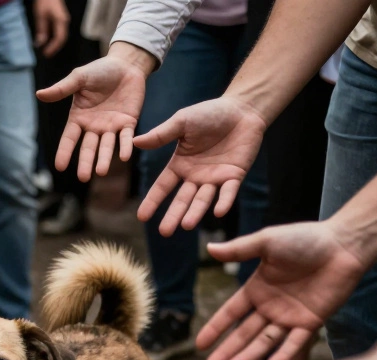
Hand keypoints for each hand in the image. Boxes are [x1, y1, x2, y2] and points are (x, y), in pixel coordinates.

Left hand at [32, 0, 68, 57]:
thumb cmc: (44, 1)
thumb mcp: (40, 15)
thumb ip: (41, 29)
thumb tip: (40, 43)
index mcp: (61, 21)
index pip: (59, 38)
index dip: (53, 48)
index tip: (46, 54)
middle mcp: (65, 21)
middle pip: (62, 38)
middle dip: (55, 47)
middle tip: (46, 54)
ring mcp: (63, 20)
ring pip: (61, 35)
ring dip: (54, 44)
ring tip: (47, 50)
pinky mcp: (61, 19)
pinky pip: (59, 31)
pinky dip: (54, 38)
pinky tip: (48, 41)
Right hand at [36, 45, 151, 180]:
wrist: (126, 65)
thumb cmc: (100, 70)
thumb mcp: (79, 78)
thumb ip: (62, 88)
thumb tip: (39, 94)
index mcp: (79, 117)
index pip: (70, 138)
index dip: (65, 151)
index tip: (59, 167)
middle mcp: (94, 126)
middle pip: (88, 147)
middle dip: (86, 162)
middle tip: (83, 178)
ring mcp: (111, 126)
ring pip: (107, 146)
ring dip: (104, 159)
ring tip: (101, 172)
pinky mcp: (129, 122)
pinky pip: (126, 137)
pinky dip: (126, 146)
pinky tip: (124, 156)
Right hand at [135, 96, 266, 235]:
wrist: (241, 109)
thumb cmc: (210, 113)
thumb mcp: (182, 122)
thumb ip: (161, 134)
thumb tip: (135, 142)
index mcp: (180, 164)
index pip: (163, 187)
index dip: (153, 201)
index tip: (142, 218)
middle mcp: (195, 176)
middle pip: (182, 199)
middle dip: (173, 215)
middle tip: (164, 232)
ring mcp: (215, 178)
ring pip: (203, 199)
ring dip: (195, 212)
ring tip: (187, 225)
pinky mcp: (234, 176)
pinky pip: (228, 192)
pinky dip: (223, 202)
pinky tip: (218, 212)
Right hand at [196, 221, 371, 359]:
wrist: (343, 244)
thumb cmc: (306, 238)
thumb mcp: (267, 241)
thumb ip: (239, 249)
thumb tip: (209, 248)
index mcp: (257, 288)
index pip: (231, 313)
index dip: (216, 329)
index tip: (200, 345)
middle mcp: (271, 306)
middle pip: (244, 334)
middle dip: (227, 352)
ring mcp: (290, 316)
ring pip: (266, 342)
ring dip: (249, 357)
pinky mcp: (312, 322)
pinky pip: (296, 342)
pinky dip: (285, 354)